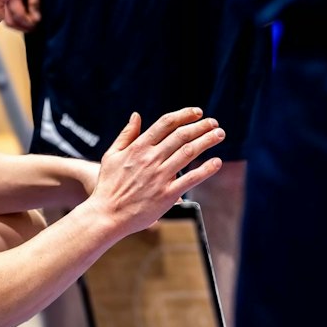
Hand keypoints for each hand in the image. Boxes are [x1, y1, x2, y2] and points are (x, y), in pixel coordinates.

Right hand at [87, 107, 225, 235]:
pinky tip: (217, 162)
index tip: (198, 112)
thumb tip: (136, 115)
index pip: (166, 124)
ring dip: (207, 141)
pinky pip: (190, 179)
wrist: (107, 215)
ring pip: (189, 153)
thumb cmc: (108, 185)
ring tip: (219, 135)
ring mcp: (160, 176)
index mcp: (138, 147)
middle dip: (201, 126)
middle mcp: (151, 159)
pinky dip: (206, 169)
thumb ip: (126, 135)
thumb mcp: (111, 155)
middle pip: (182, 136)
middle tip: (214, 123)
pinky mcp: (166, 195)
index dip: (184, 115)